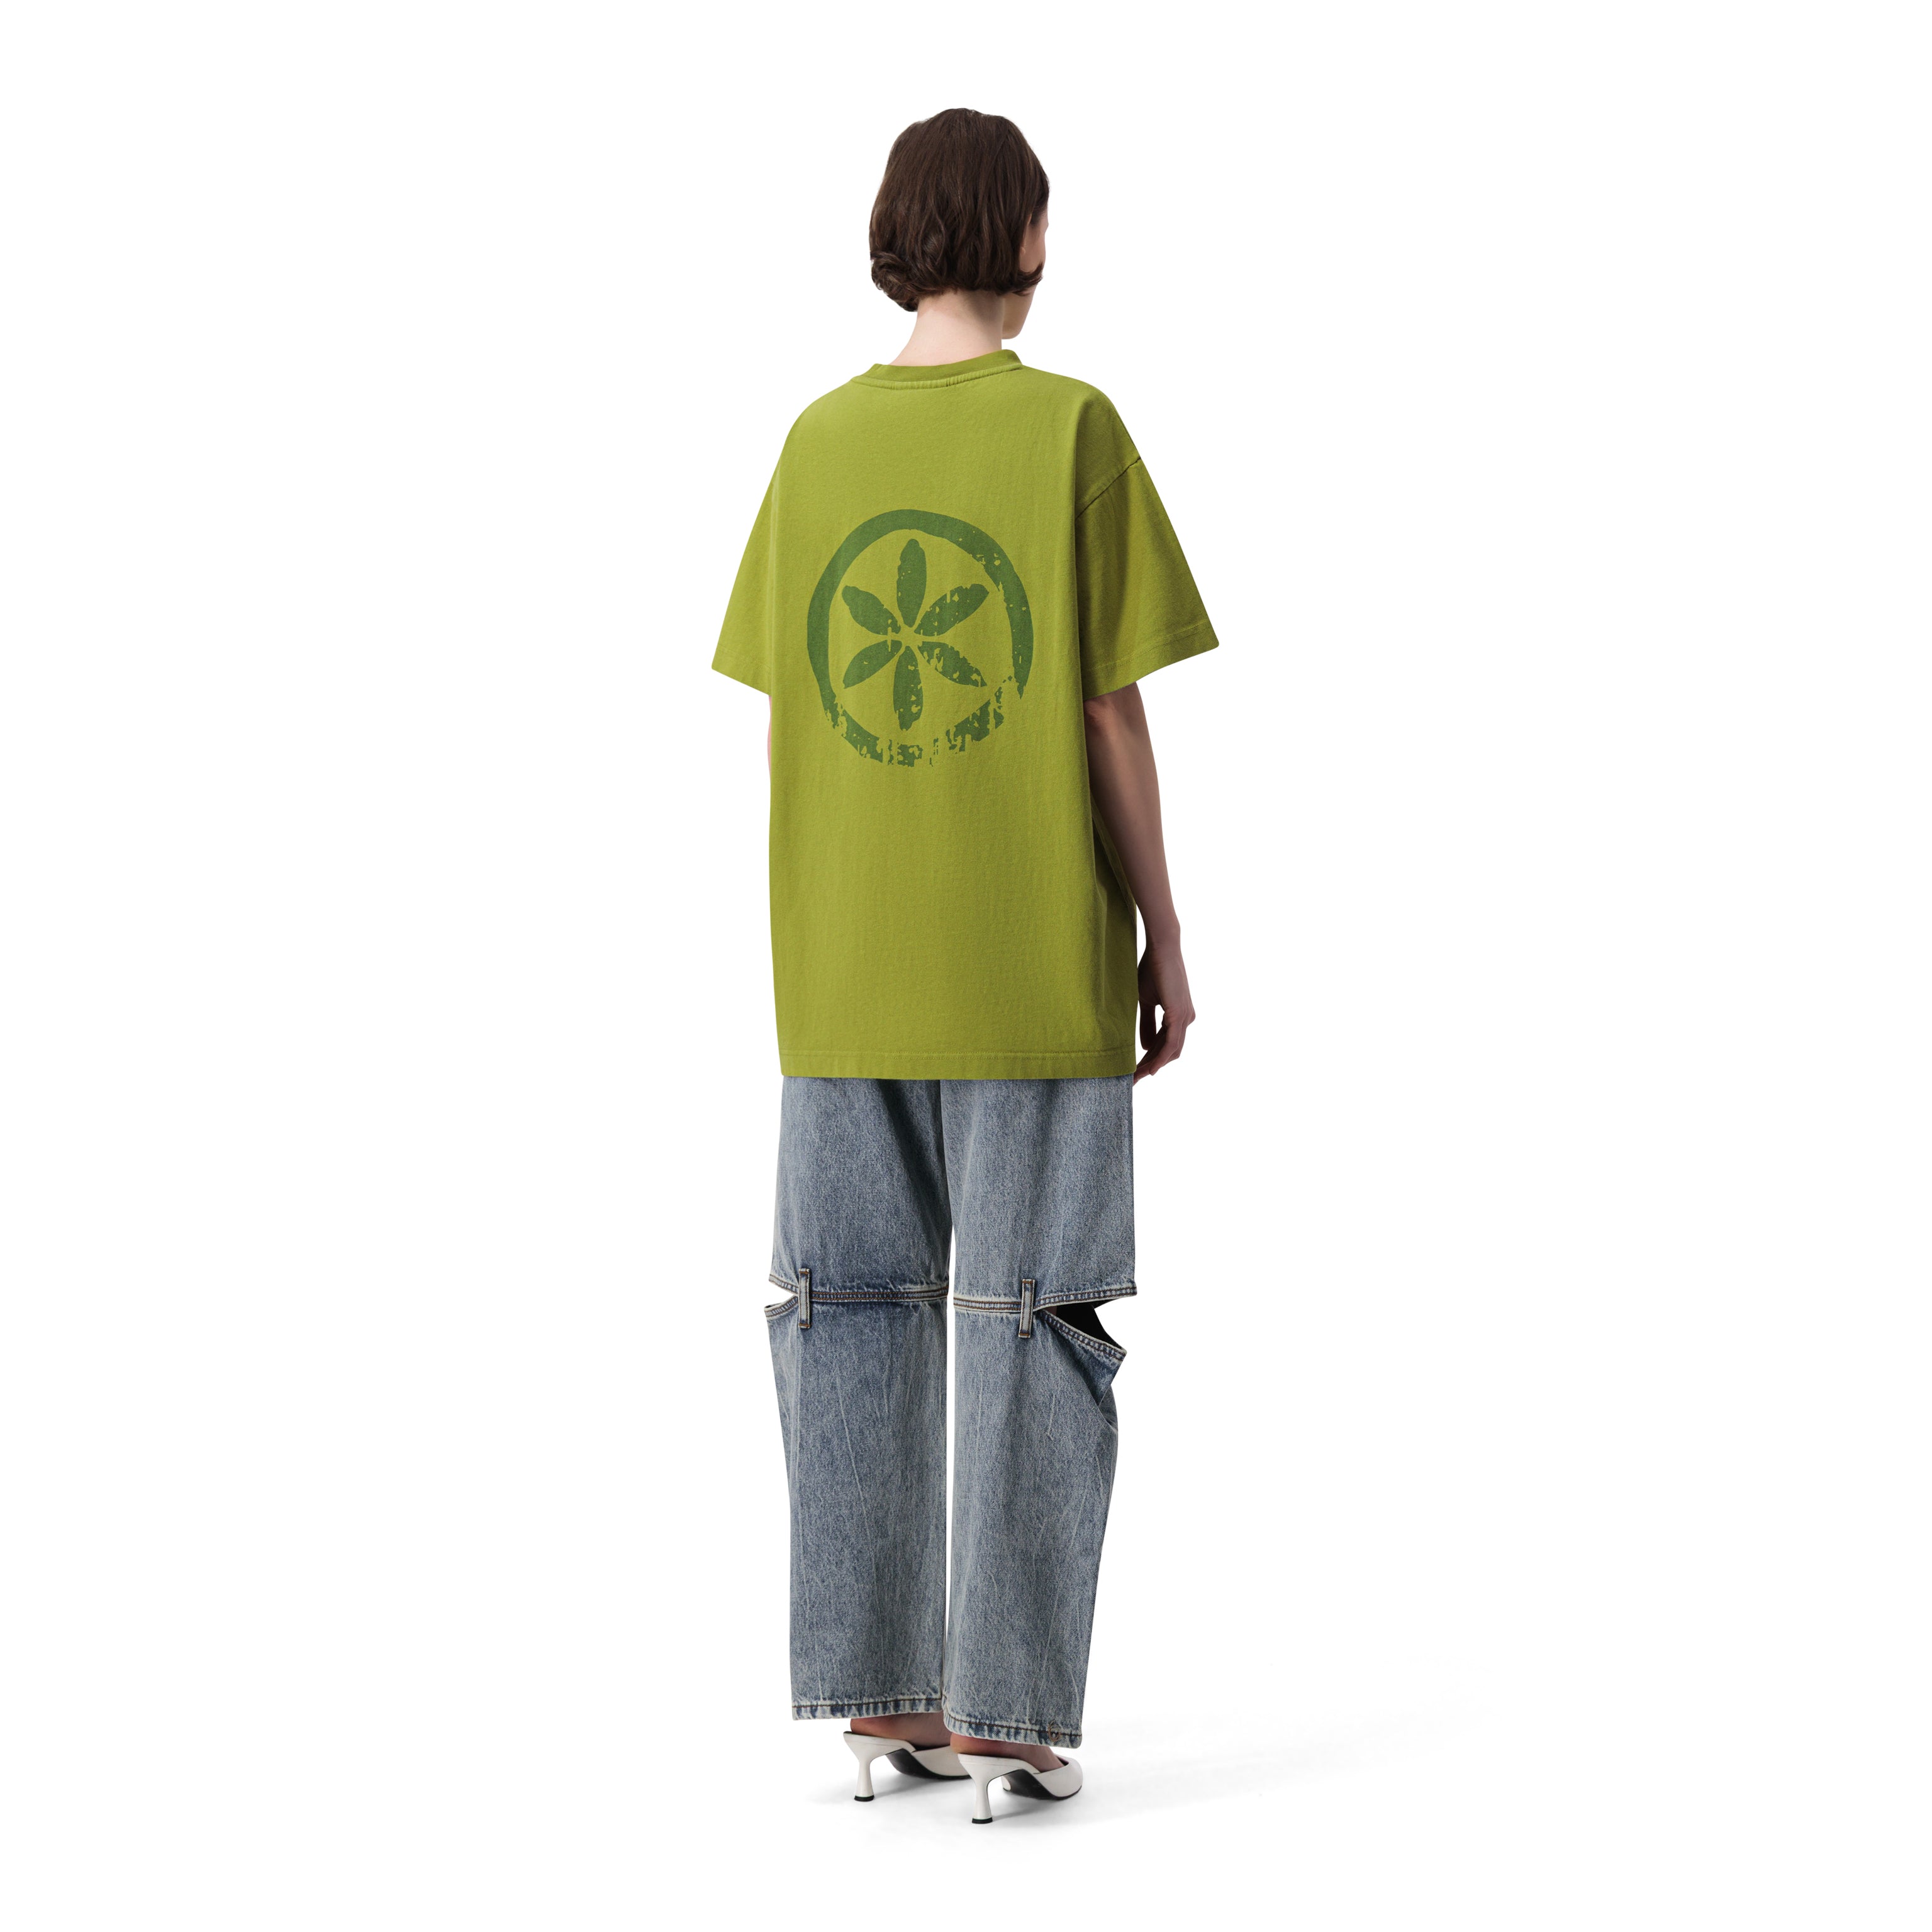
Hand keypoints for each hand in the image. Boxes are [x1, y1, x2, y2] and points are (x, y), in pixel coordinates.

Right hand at [1135, 937, 1193, 1081]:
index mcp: (1180, 1016)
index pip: (1165, 1044)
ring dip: (1154, 1065)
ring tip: (1137, 1076)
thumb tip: (1144, 1046)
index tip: (1135, 1070)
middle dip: (1152, 1066)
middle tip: (1134, 1078)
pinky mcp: (1180, 1015)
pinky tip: (1149, 1068)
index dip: (1151, 1058)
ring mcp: (1185, 1018)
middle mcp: (1186, 1019)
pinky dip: (1160, 1058)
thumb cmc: (1152, 970)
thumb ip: (1146, 1023)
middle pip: (1170, 1052)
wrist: (1161, 949)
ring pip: (1171, 1051)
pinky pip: (1170, 1044)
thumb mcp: (1146, 1001)